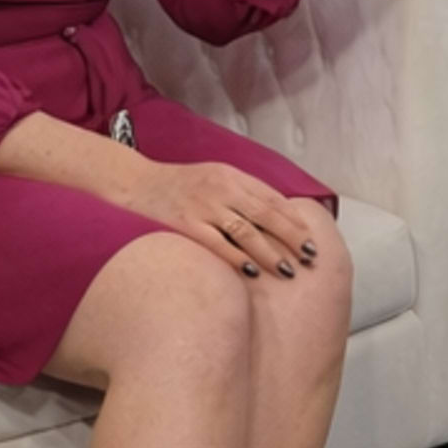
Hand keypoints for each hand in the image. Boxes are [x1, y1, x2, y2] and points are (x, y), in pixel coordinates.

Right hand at [127, 157, 331, 278]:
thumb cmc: (178, 185)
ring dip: (269, 252)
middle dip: (291, 237)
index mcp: (231, 175)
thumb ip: (241, 192)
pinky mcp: (185, 225)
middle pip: (265, 215)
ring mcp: (203, 207)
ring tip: (287, 270)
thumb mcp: (213, 178)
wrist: (136, 183)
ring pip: (245, 231)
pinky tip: (252, 272)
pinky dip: (236, 258)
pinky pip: (216, 244)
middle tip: (310, 258)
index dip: (294, 220)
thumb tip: (276, 216)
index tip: (312, 239)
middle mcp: (221, 188)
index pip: (271, 198)